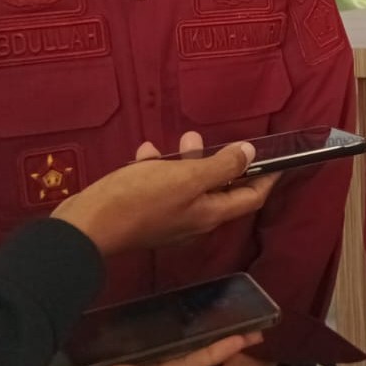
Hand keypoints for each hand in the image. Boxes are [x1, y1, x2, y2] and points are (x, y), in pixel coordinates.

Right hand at [51, 131, 280, 256]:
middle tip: (204, 139)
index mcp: (210, 214)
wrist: (86, 226)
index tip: (279, 159)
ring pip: (187, 184)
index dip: (266, 178)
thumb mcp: (186, 177)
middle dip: (217, 161)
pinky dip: (156, 168)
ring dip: (184, 160)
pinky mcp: (144, 213)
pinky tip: (146, 152)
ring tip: (178, 140)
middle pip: (218, 188)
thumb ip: (221, 166)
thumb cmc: (140, 199)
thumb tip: (251, 154)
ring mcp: (168, 218)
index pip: (251, 197)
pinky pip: (159, 186)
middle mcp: (194, 220)